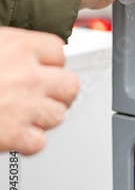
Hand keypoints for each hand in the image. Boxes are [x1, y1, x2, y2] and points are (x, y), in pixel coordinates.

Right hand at [0, 28, 79, 155]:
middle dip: (59, 91)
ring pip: (59, 115)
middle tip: (46, 93)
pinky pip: (39, 142)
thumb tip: (18, 52)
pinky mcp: (14, 136)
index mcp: (19, 47)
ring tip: (28, 114)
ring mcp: (25, 107)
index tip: (45, 66)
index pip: (58, 52)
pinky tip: (18, 134)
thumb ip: (9, 48)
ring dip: (45, 117)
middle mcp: (28, 76)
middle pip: (70, 85)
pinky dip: (29, 141)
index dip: (51, 62)